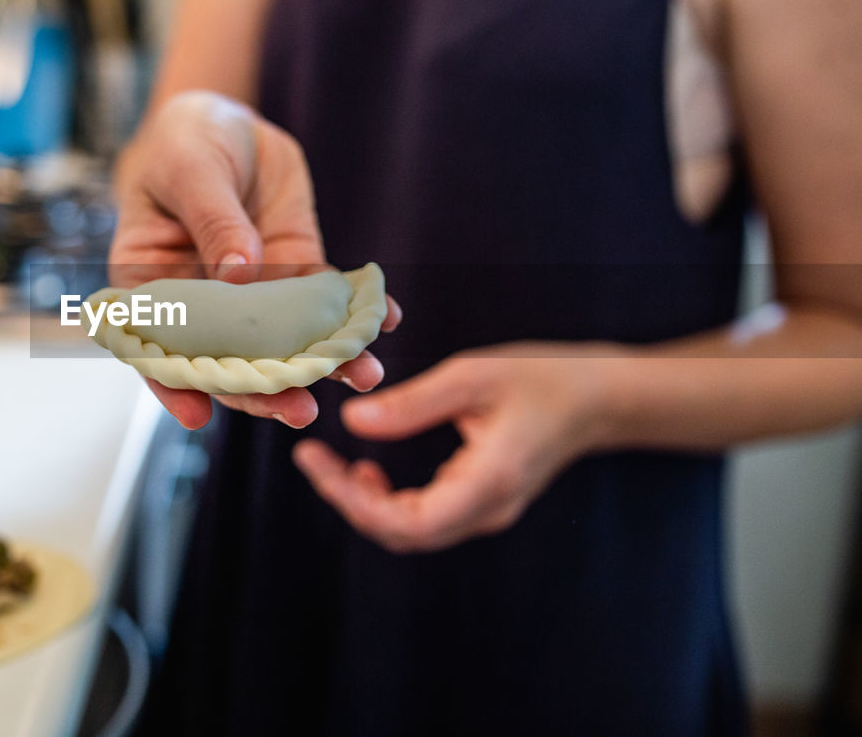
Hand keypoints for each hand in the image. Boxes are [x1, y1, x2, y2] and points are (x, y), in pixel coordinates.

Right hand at [110, 91, 399, 428]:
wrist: (227, 119)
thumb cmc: (184, 142)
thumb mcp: (190, 171)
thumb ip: (214, 222)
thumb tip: (240, 275)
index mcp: (152, 286)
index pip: (156, 346)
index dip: (173, 383)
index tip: (198, 415)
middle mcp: (203, 304)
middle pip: (229, 358)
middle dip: (265, 387)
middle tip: (300, 409)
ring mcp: (253, 293)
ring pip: (285, 340)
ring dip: (323, 362)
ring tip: (362, 375)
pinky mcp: (294, 270)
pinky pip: (325, 300)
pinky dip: (357, 313)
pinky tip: (387, 319)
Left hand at [293, 343, 619, 551]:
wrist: (597, 400)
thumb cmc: (543, 380)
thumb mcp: (473, 377)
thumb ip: (412, 404)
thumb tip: (353, 421)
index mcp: (488, 482)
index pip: (409, 522)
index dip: (353, 500)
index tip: (316, 462)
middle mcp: (487, 510)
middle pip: (403, 534)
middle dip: (348, 501)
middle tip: (313, 460)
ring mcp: (486, 512)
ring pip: (411, 531)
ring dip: (366, 504)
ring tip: (335, 465)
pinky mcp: (481, 504)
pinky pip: (425, 518)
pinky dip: (388, 502)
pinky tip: (369, 470)